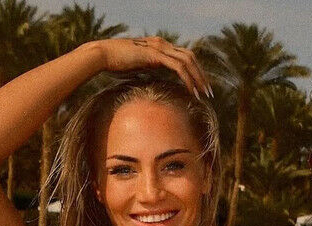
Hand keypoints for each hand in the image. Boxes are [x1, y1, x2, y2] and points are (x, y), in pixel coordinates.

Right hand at [90, 37, 211, 98]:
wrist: (103, 55)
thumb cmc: (115, 63)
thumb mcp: (137, 67)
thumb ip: (148, 69)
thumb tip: (154, 79)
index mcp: (159, 46)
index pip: (184, 56)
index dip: (195, 71)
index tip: (200, 87)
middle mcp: (162, 44)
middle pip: (191, 57)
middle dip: (202, 75)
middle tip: (209, 92)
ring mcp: (160, 47)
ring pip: (188, 61)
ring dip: (198, 78)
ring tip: (204, 94)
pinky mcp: (156, 54)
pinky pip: (178, 67)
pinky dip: (187, 79)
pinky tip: (192, 91)